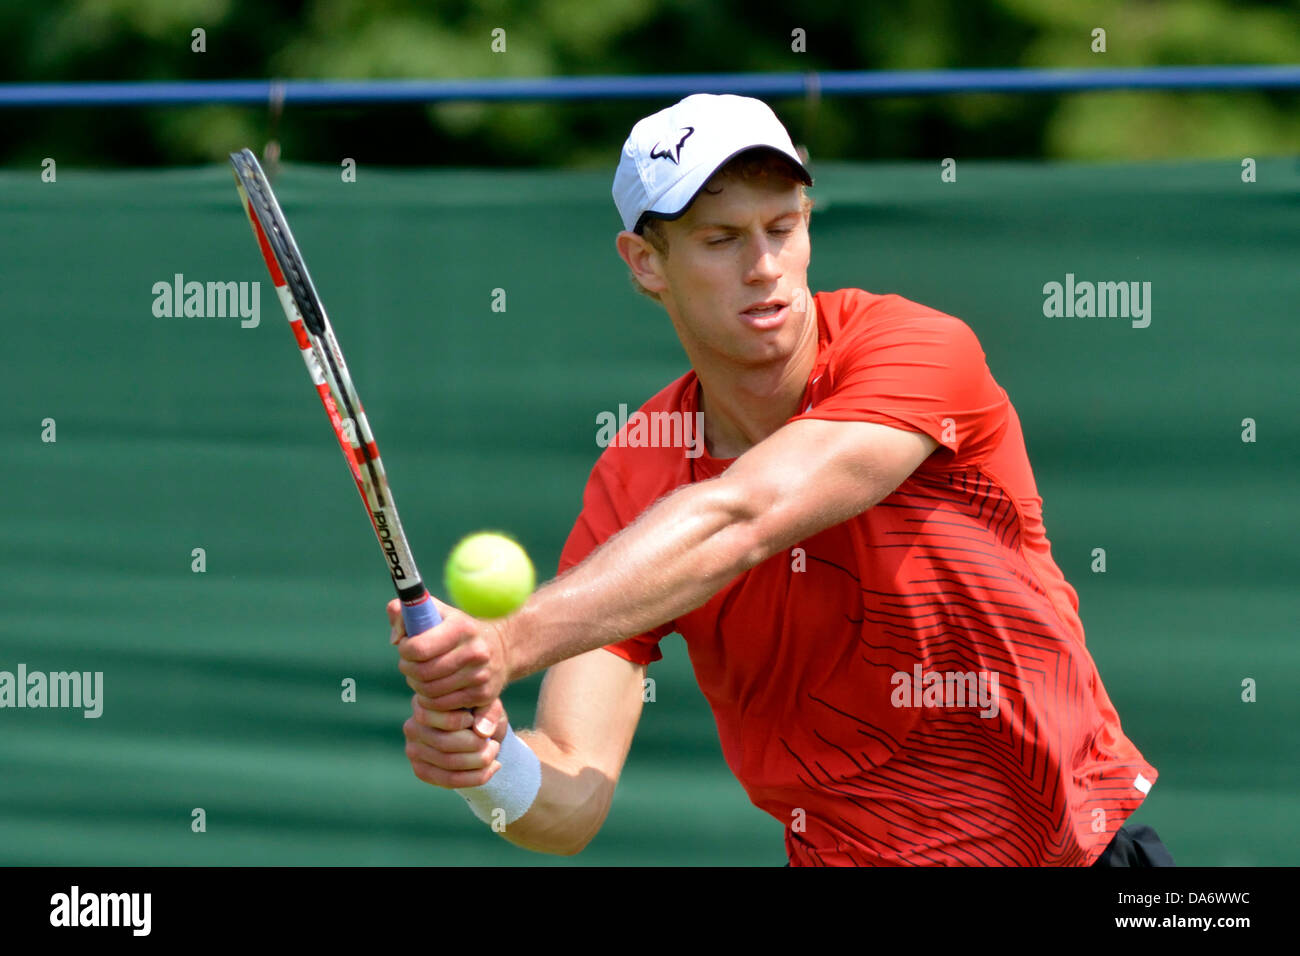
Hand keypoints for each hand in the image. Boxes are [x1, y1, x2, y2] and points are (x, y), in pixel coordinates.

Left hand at [387, 597, 509, 713]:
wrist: (501, 647)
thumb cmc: (458, 628)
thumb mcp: (437, 611)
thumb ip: (405, 612)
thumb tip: (395, 639)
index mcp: (462, 627)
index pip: (419, 648)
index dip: (405, 649)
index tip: (406, 646)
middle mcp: (474, 651)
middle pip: (422, 672)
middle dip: (408, 669)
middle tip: (409, 663)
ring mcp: (480, 675)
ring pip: (430, 692)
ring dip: (417, 685)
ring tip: (420, 675)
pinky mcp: (483, 695)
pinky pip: (442, 705)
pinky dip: (430, 700)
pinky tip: (431, 689)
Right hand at [403, 695, 508, 788]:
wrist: (477, 730)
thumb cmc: (480, 712)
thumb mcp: (488, 705)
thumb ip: (488, 712)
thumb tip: (482, 732)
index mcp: (424, 703)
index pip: (441, 718)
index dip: (465, 722)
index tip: (480, 724)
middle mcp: (412, 727)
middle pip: (444, 743)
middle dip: (476, 747)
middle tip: (494, 744)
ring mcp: (413, 750)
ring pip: (448, 763)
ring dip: (479, 762)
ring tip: (494, 753)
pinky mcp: (421, 770)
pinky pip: (448, 780)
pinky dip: (476, 777)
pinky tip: (492, 768)